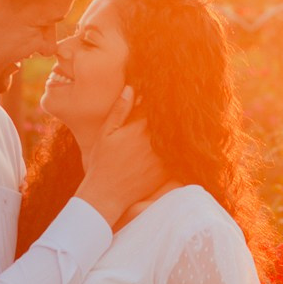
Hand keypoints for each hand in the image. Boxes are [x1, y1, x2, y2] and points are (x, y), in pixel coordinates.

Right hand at [76, 86, 168, 226]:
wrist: (106, 194)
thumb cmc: (102, 162)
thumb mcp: (106, 133)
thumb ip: (119, 110)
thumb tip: (131, 88)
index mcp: (140, 127)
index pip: (156, 106)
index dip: (160, 98)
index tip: (166, 92)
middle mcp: (154, 140)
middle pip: (169, 120)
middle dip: (171, 113)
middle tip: (178, 103)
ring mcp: (162, 157)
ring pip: (175, 137)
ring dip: (176, 130)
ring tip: (180, 123)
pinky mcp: (166, 171)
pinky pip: (177, 155)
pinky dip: (178, 149)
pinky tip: (178, 145)